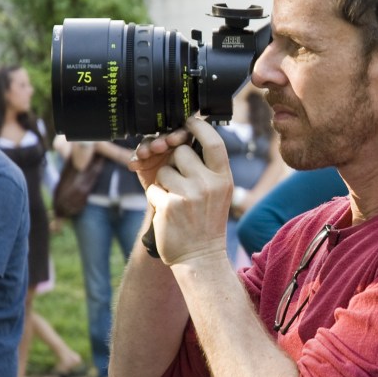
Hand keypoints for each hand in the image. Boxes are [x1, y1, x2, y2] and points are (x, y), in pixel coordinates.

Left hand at [129, 118, 231, 264]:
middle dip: (175, 161)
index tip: (189, 121)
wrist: (200, 256)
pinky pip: (153, 188)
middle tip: (181, 179)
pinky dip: (156, 198)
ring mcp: (188, 195)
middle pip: (181, 151)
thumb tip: (189, 138)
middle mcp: (208, 184)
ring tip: (176, 198)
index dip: (199, 127)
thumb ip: (210, 168)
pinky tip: (169, 211)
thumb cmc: (208, 221)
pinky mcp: (168, 206)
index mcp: (224, 178)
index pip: (213, 142)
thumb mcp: (220, 192)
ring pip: (164, 169)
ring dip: (164, 181)